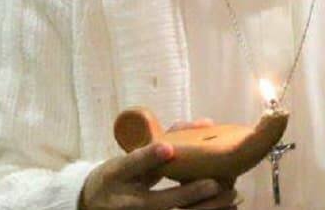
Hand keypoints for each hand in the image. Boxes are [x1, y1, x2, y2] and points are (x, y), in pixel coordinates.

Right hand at [79, 142, 221, 209]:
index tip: (168, 148)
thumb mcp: (127, 159)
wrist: (93, 206)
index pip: (133, 165)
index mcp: (119, 176)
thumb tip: (205, 124)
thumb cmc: (117, 178)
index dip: (150, 156)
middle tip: (215, 183)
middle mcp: (128, 204)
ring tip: (231, 197)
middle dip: (189, 193)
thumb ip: (162, 142)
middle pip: (160, 202)